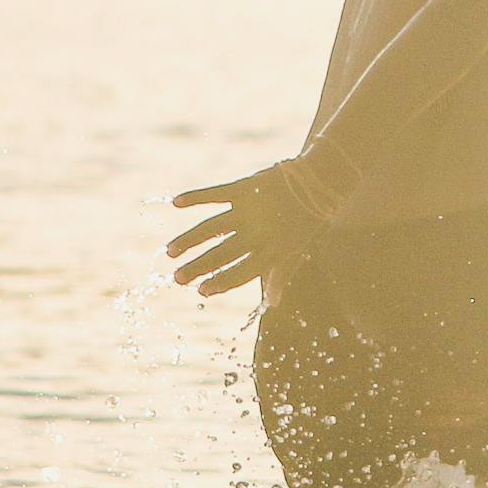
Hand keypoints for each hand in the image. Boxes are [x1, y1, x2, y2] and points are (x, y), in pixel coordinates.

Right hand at [167, 163, 329, 297]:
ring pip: (211, 228)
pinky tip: (176, 202)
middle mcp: (257, 234)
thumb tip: (274, 304)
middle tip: (176, 278)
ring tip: (169, 251)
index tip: (200, 291)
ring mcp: (249, 211)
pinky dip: (195, 197)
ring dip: (188, 240)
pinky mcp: (244, 188)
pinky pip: (215, 194)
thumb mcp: (295, 251)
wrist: (318, 183)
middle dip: (196, 268)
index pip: (240, 274)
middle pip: (220, 255)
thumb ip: (280, 276)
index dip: (220, 283)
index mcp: (270, 252)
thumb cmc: (306, 222)